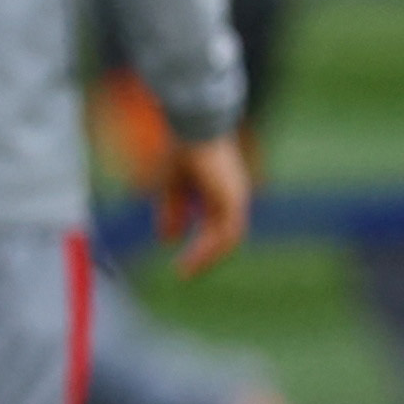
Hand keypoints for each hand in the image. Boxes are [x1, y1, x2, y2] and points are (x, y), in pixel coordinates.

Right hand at [157, 131, 250, 277]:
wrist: (195, 131)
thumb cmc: (183, 151)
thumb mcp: (171, 188)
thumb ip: (172, 213)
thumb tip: (168, 239)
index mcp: (220, 192)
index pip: (214, 227)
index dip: (200, 246)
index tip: (182, 262)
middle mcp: (232, 197)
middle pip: (223, 237)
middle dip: (203, 256)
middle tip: (184, 273)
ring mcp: (236, 199)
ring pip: (227, 238)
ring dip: (208, 257)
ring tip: (186, 270)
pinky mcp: (234, 201)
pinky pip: (227, 233)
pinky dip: (211, 247)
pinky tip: (194, 256)